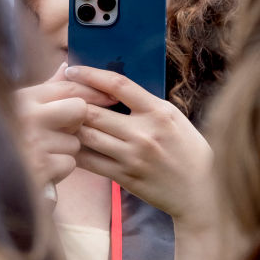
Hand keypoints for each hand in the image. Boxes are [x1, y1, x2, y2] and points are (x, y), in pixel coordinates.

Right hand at [15, 62, 115, 186]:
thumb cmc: (7, 137)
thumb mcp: (21, 107)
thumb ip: (47, 88)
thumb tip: (67, 64)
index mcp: (24, 98)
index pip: (69, 87)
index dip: (94, 91)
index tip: (111, 98)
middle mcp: (28, 116)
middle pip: (79, 110)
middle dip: (77, 122)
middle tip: (64, 131)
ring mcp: (34, 142)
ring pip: (75, 140)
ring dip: (66, 149)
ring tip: (44, 152)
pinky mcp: (39, 167)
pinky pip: (69, 163)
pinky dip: (60, 168)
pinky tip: (43, 169)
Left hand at [64, 65, 216, 227]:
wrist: (202, 190)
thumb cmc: (188, 149)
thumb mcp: (174, 117)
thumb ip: (145, 103)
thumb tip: (111, 87)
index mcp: (158, 112)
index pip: (117, 84)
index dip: (90, 74)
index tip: (72, 69)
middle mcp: (144, 133)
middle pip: (94, 111)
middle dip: (72, 102)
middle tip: (56, 96)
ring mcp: (133, 157)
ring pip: (88, 136)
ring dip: (70, 127)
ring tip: (59, 119)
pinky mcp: (125, 177)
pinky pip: (91, 162)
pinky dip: (76, 151)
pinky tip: (69, 144)